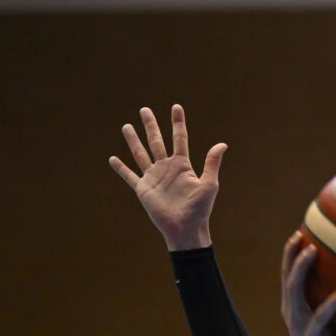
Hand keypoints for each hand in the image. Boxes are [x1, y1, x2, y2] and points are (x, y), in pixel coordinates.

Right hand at [109, 104, 226, 250]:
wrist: (185, 228)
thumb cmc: (200, 209)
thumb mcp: (209, 184)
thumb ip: (212, 163)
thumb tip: (223, 144)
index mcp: (182, 165)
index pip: (179, 138)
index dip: (178, 123)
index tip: (176, 107)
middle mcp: (166, 168)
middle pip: (156, 141)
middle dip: (151, 125)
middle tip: (144, 109)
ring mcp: (153, 177)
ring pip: (141, 153)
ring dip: (133, 140)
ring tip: (126, 126)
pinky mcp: (143, 189)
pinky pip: (129, 175)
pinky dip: (120, 168)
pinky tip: (113, 158)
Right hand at [279, 231, 335, 335]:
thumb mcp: (327, 316)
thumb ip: (332, 294)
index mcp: (293, 307)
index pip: (286, 277)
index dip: (289, 256)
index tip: (298, 234)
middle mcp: (294, 318)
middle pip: (291, 288)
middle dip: (297, 266)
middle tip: (310, 247)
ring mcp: (306, 334)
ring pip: (311, 312)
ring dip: (327, 297)